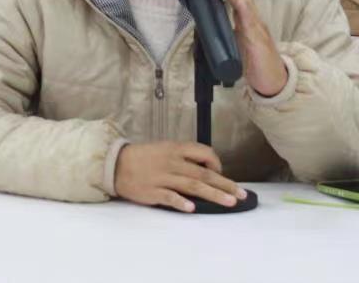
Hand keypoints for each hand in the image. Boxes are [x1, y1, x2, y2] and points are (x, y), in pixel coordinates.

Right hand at [113, 141, 248, 211]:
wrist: (116, 164)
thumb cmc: (144, 157)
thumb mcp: (164, 149)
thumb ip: (184, 157)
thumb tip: (206, 168)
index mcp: (175, 149)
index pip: (204, 153)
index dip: (217, 163)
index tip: (222, 174)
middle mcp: (172, 162)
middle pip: (204, 173)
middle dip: (225, 184)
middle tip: (242, 195)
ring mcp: (163, 177)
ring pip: (193, 185)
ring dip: (213, 194)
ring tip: (229, 203)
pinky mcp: (153, 191)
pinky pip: (169, 197)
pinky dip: (181, 202)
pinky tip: (192, 209)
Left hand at [204, 0, 287, 96]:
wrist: (274, 83)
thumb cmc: (255, 66)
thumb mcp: (237, 47)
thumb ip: (227, 36)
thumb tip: (207, 28)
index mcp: (247, 23)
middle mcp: (253, 21)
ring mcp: (257, 27)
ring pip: (244, 0)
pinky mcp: (258, 36)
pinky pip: (249, 15)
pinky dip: (240, 2)